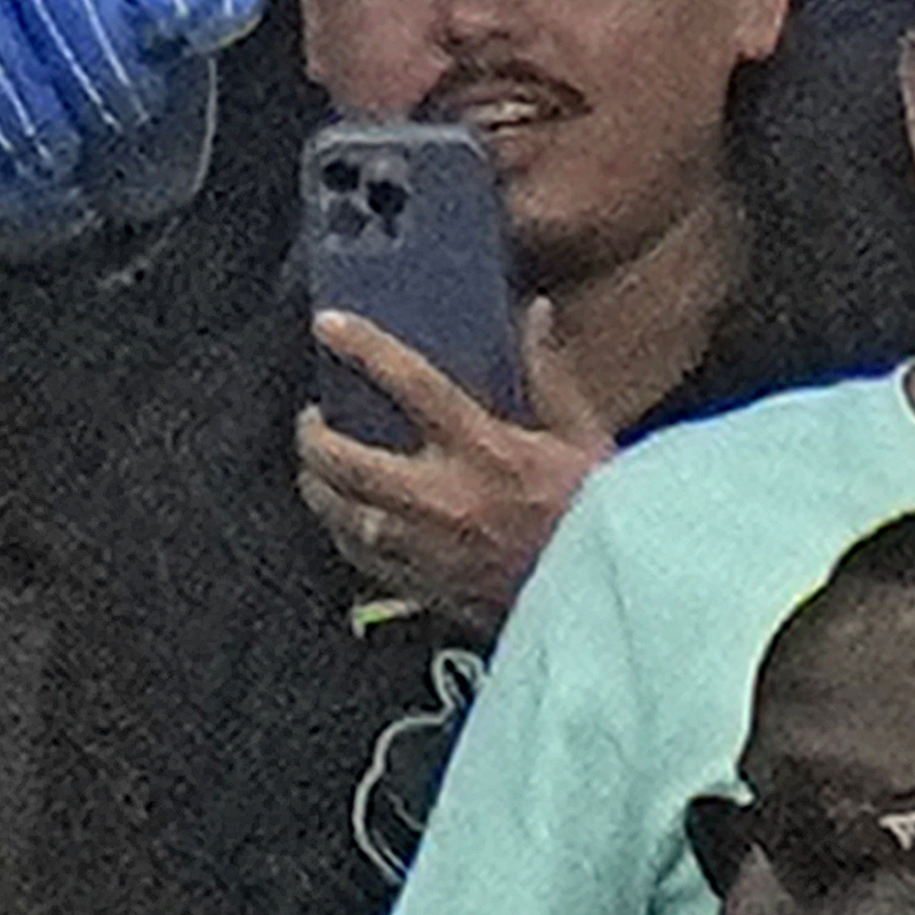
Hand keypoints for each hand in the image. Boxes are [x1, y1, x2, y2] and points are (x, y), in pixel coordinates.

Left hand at [293, 301, 616, 629]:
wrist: (603, 601)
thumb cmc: (598, 519)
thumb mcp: (584, 436)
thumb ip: (550, 373)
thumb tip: (536, 313)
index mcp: (485, 450)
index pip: (412, 385)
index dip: (363, 349)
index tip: (327, 324)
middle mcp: (444, 498)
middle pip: (348, 462)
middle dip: (315, 437)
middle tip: (311, 418)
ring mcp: (427, 548)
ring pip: (343, 516)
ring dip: (319, 488)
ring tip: (314, 469)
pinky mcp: (426, 588)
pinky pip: (363, 561)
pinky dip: (344, 535)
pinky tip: (343, 521)